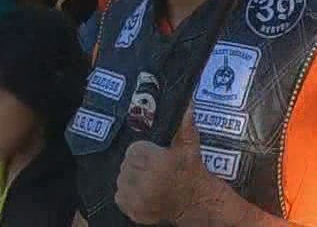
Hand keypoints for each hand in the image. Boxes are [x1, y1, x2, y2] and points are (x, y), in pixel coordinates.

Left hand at [115, 118, 236, 225]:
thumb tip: (187, 104)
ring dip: (131, 178)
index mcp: (156, 163)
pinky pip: (120, 197)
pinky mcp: (134, 211)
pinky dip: (128, 194)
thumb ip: (185, 125)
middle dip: (137, 164)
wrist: (196, 203)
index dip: (143, 151)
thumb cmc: (192, 173)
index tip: (153, 154)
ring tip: (147, 179)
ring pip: (122, 180)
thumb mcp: (189, 147)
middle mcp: (145, 182)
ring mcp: (138, 199)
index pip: (133, 151)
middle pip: (127, 165)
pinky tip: (142, 191)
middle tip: (151, 167)